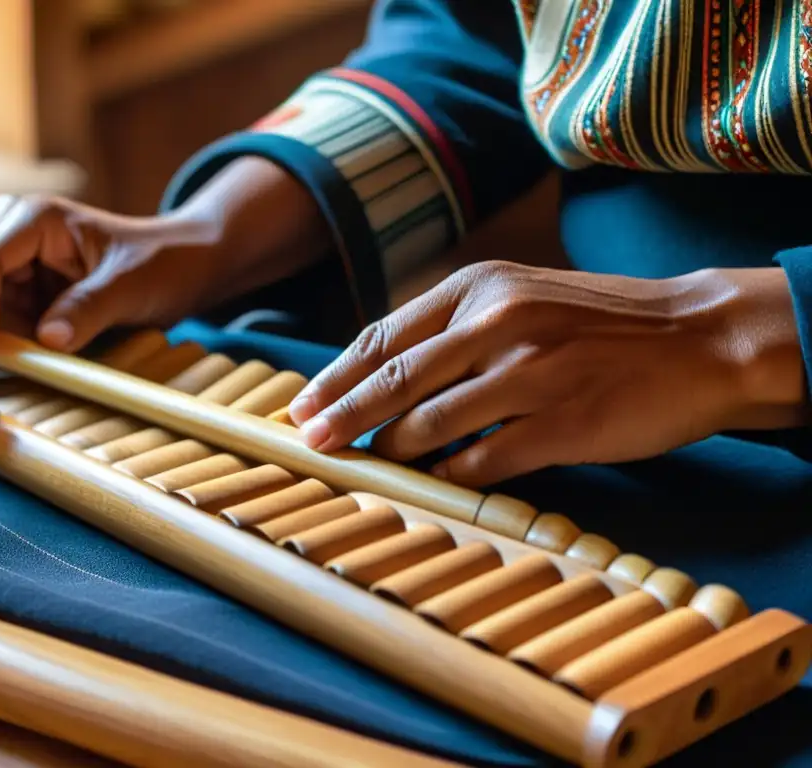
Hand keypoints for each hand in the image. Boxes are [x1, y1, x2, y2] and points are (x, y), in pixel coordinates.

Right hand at [0, 157, 330, 351]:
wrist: (181, 264)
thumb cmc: (162, 264)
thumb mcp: (132, 287)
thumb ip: (90, 309)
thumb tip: (47, 340)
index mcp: (37, 217)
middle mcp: (9, 226)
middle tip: (20, 342)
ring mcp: (6, 252)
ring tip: (26, 337)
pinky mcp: (10, 281)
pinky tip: (25, 337)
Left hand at [288, 261, 805, 486]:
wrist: (700, 337)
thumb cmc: (602, 322)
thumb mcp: (523, 296)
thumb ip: (457, 328)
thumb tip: (386, 376)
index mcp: (481, 289)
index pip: (385, 336)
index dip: (336, 376)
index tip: (302, 407)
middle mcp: (497, 324)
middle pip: (394, 380)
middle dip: (342, 417)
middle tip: (309, 443)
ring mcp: (528, 375)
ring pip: (429, 424)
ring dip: (391, 451)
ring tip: (368, 465)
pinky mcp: (560, 424)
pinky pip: (481, 461)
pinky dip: (448, 476)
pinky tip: (430, 483)